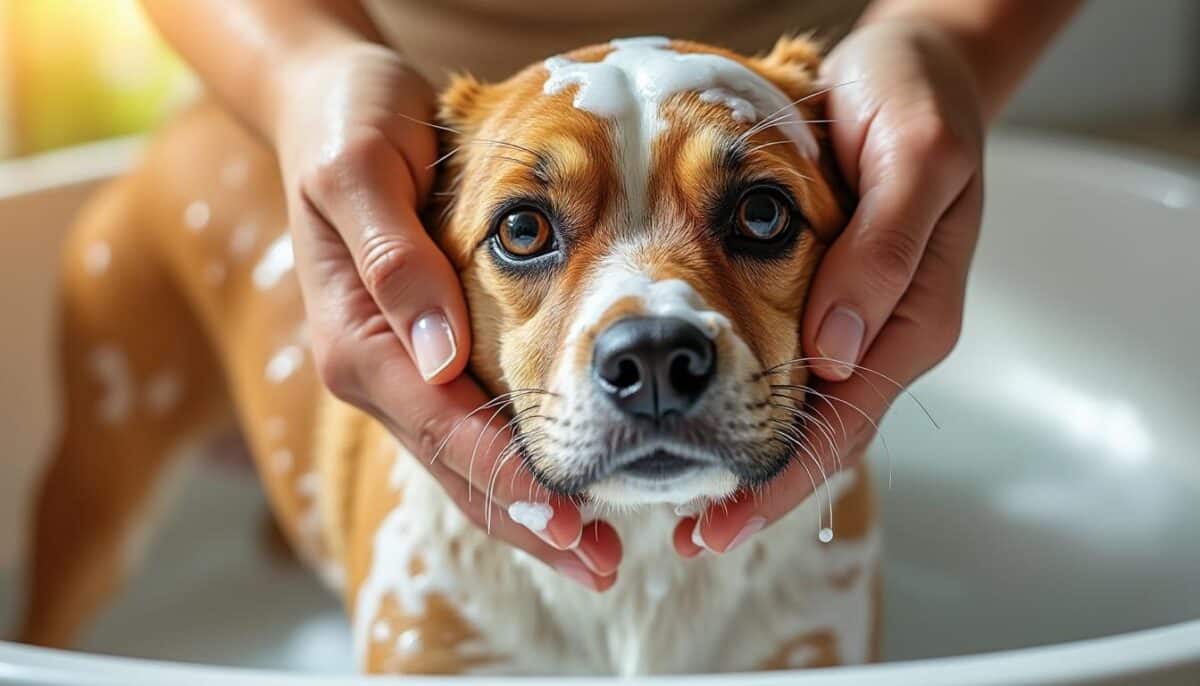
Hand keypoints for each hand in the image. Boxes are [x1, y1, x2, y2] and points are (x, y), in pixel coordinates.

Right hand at [274, 42, 619, 587]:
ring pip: (466, 463)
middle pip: (458, 467)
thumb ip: (394, 259)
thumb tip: (439, 353)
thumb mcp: (358, 168)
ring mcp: (398, 370)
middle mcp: (376, 369)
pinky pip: (471, 429)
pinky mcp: (420, 359)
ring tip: (597, 549)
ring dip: (529, 510)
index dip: (509, 477)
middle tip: (601, 564)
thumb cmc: (348, 124)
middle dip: (530, 520)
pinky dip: (519, 467)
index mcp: (358, 338)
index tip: (571, 520)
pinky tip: (569, 487)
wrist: (327, 105)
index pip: (443, 427)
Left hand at [674, 19, 983, 553]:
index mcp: (912, 314)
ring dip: (746, 460)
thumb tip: (833, 351)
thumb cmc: (915, 101)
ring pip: (799, 411)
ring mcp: (853, 320)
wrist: (914, 70)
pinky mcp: (824, 300)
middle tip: (695, 538)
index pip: (846, 419)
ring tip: (684, 504)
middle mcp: (881, 331)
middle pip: (821, 434)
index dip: (785, 478)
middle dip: (760, 491)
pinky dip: (747, 409)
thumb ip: (883, 250)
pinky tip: (698, 425)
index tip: (726, 520)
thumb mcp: (914, 156)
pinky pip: (783, 370)